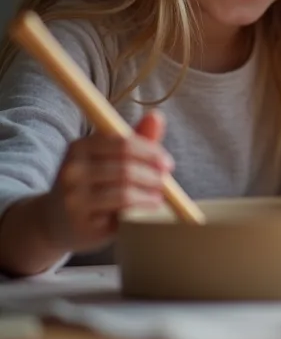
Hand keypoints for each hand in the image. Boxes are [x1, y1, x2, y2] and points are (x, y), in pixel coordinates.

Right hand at [42, 111, 172, 252]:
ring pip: (124, 192)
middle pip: (126, 168)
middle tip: (165, 183)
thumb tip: (157, 116)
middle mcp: (72, 170)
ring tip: (159, 197)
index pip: (123, 143)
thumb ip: (133, 139)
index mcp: (80, 147)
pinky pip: (119, 214)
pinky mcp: (81, 222)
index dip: (151, 152)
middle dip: (153, 176)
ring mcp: (74, 197)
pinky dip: (140, 209)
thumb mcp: (107, 158)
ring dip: (150, 194)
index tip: (167, 164)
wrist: (54, 220)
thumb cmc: (91, 184)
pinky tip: (148, 210)